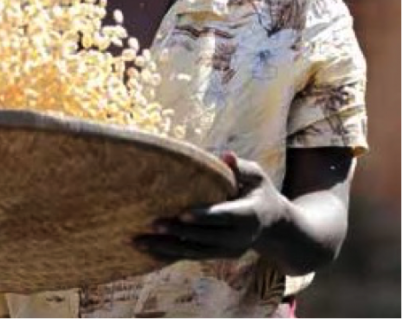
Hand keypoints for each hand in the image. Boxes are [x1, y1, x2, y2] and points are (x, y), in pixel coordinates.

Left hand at [134, 152, 287, 261]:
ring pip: (194, 252)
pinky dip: (169, 255)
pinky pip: (191, 256)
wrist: (272, 226)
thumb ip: (240, 167)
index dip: (204, 216)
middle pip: (205, 237)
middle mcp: (239, 238)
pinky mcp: (217, 256)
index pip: (224, 216)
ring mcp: (227, 251)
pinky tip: (147, 251)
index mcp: (249, 216)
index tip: (182, 214)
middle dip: (179, 232)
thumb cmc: (258, 191)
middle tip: (152, 224)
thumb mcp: (256, 176)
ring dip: (166, 248)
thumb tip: (226, 155)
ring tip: (140, 242)